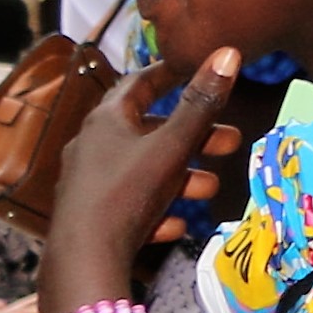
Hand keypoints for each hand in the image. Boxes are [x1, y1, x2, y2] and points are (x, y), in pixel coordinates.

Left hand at [47, 47, 232, 304]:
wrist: (83, 260)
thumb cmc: (127, 191)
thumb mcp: (172, 145)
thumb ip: (202, 103)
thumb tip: (228, 52)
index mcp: (106, 121)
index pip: (140, 83)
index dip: (171, 74)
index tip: (198, 70)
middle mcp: (93, 145)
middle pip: (150, 131)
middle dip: (193, 137)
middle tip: (229, 143)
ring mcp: (89, 182)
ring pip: (143, 169)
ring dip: (180, 176)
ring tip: (209, 189)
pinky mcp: (89, 215)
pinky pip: (130, 203)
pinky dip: (156, 208)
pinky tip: (175, 224)